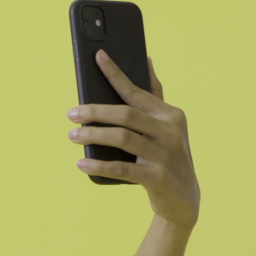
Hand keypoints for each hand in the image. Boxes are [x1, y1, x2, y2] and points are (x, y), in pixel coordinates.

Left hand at [66, 49, 199, 226]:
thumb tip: (146, 60)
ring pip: (122, 139)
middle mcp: (170, 131)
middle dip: (94, 112)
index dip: (116, 74)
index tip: (98, 57)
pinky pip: (122, 169)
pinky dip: (98, 165)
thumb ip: (154, 97)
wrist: (184, 199)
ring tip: (72, 136)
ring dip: (93, 136)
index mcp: (170, 115)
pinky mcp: (157, 178)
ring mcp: (165, 155)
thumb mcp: (167, 126)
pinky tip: (81, 163)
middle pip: (126, 114)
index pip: (137, 91)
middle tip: (71, 114)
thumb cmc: (167, 156)